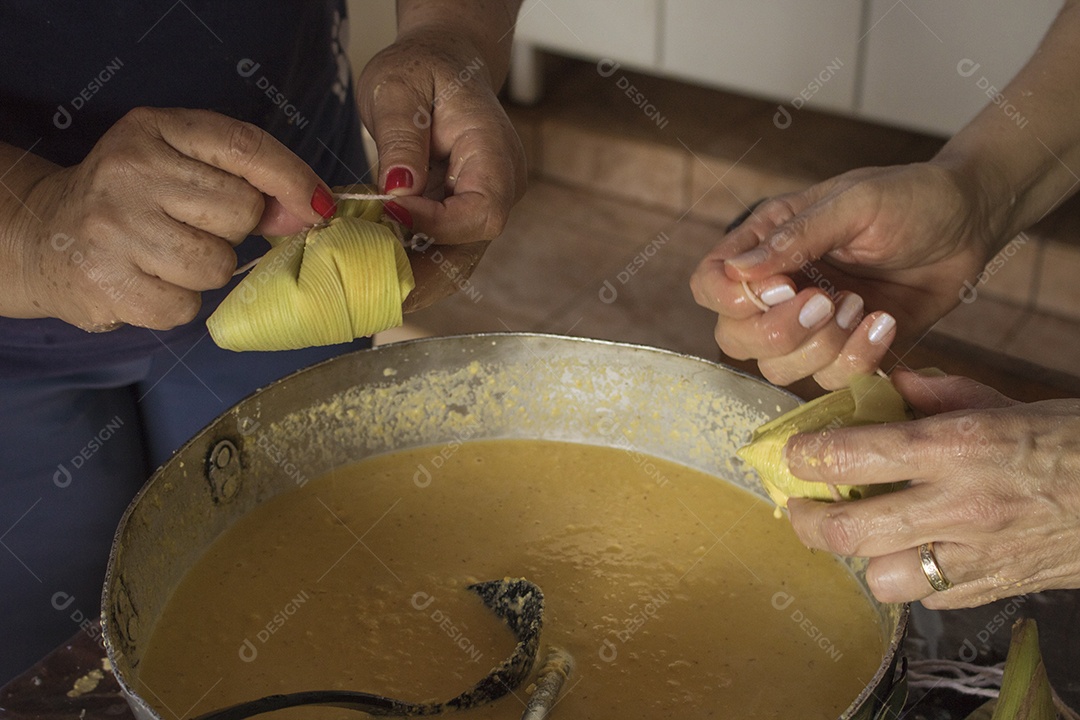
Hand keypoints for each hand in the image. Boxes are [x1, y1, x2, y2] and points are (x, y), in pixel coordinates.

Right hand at [17, 107, 332, 330]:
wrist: (44, 234)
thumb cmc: (133, 198)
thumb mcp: (180, 165)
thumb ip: (245, 178)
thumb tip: (310, 209)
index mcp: (154, 129)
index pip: (244, 146)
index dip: (292, 178)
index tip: (320, 205)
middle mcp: (131, 171)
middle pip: (240, 212)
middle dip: (232, 229)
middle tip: (192, 226)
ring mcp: (116, 228)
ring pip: (218, 264)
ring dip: (207, 269)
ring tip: (168, 255)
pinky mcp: (109, 283)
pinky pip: (187, 307)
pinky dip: (178, 302)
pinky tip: (149, 281)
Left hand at [357, 28, 526, 309]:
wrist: (444, 64)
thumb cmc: (423, 68)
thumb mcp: (399, 87)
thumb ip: (401, 138)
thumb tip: (399, 190)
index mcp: (496, 154)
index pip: (481, 211)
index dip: (436, 223)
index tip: (388, 211)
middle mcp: (500, 189)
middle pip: (468, 253)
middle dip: (419, 277)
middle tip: (367, 293)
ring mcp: (481, 207)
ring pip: (452, 264)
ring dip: (408, 280)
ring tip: (361, 291)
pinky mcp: (458, 218)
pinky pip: (437, 253)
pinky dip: (404, 265)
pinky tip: (367, 270)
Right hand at [689, 163, 995, 388]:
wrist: (970, 224)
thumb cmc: (912, 198)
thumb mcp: (855, 202)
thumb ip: (796, 237)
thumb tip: (740, 271)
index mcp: (765, 243)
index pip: (709, 283)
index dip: (730, 299)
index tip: (781, 288)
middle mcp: (778, 288)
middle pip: (734, 337)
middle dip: (779, 331)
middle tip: (828, 302)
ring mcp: (810, 324)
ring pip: (778, 368)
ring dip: (822, 347)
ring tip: (863, 306)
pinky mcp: (846, 350)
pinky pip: (830, 379)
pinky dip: (858, 358)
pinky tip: (883, 323)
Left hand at [784, 369, 1079, 608]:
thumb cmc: (1077, 441)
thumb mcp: (1009, 401)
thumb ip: (940, 393)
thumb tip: (887, 385)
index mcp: (960, 446)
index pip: (854, 455)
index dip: (808, 456)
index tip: (793, 454)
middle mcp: (961, 504)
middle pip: (850, 531)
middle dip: (806, 520)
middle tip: (797, 507)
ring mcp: (980, 554)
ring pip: (882, 578)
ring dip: (862, 557)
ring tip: (863, 534)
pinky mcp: (998, 587)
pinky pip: (930, 596)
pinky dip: (912, 577)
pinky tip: (917, 552)